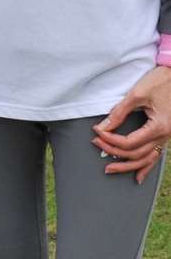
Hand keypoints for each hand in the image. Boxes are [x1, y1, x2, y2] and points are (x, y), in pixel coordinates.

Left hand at [93, 65, 170, 183]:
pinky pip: (157, 156)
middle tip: (96, 145)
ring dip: (128, 165)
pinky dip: (146, 167)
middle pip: (136, 154)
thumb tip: (103, 126)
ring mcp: (167, 137)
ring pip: (147, 159)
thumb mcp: (137, 94)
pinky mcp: (166, 134)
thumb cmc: (161, 81)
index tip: (96, 132)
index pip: (129, 142)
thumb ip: (119, 112)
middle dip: (114, 151)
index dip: (110, 139)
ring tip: (110, 168)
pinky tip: (138, 177)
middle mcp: (166, 136)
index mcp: (159, 127)